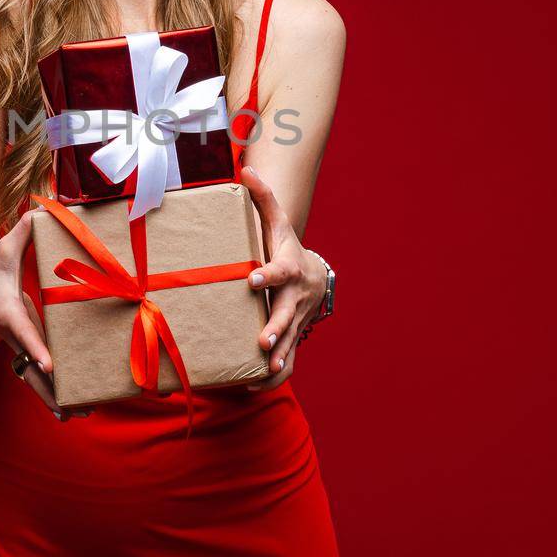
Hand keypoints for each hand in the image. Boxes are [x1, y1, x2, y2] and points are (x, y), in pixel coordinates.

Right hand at [0, 213, 92, 420]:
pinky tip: (71, 412)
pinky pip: (38, 379)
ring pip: (34, 380)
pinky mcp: (24, 354)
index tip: (47, 363)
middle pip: (28, 366)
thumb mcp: (2, 250)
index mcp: (6, 311)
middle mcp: (12, 336)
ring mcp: (17, 348)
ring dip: (53, 399)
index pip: (20, 330)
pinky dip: (53, 396)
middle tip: (70, 407)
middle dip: (48, 387)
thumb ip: (23, 231)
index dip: (33, 346)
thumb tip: (42, 208)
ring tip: (77, 415)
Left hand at [239, 165, 321, 391]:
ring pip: (290, 340)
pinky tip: (253, 386)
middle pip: (286, 313)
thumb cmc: (285, 245)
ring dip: (278, 356)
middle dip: (276, 327)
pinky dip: (274, 375)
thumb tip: (244, 170)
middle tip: (262, 340)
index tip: (253, 279)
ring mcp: (296, 319)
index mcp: (288, 268)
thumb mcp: (277, 222)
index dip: (268, 275)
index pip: (279, 270)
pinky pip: (287, 359)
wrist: (312, 274)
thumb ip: (261, 198)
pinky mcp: (292, 336)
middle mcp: (294, 297)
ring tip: (263, 369)